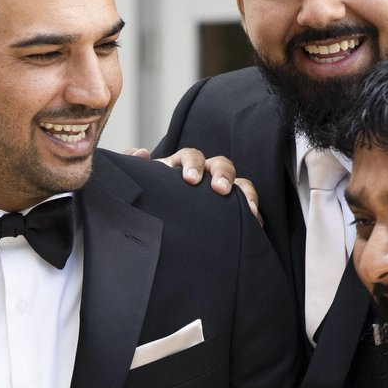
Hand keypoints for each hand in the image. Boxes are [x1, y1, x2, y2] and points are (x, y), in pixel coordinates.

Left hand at [129, 145, 261, 222]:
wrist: (153, 235)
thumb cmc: (145, 205)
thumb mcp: (134, 187)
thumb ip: (130, 167)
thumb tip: (141, 152)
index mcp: (180, 168)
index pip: (191, 156)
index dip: (193, 164)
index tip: (190, 180)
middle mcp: (204, 177)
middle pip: (221, 164)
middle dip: (223, 174)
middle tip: (221, 189)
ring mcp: (219, 195)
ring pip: (240, 184)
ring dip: (246, 193)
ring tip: (250, 211)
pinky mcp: (230, 214)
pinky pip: (248, 210)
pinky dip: (255, 216)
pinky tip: (256, 226)